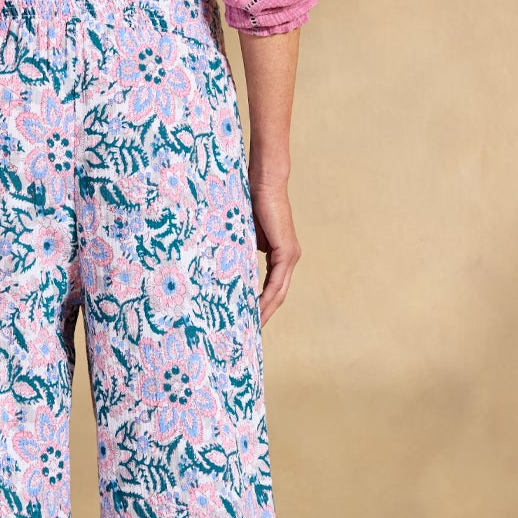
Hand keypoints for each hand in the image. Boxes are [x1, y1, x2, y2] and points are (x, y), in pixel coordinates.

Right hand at [249, 174, 300, 325]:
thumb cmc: (251, 203)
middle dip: (263, 314)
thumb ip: (241, 251)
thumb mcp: (243, 235)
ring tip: (250, 328)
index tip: (248, 320)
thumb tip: (227, 267)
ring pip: (278, 292)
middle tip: (248, 333)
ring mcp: (290, 256)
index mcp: (280, 255)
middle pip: (277, 295)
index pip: (272, 286)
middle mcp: (289, 258)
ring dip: (265, 311)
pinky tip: (256, 310)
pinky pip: (276, 282)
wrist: (264, 183)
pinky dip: (266, 298)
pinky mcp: (287, 252)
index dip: (262, 304)